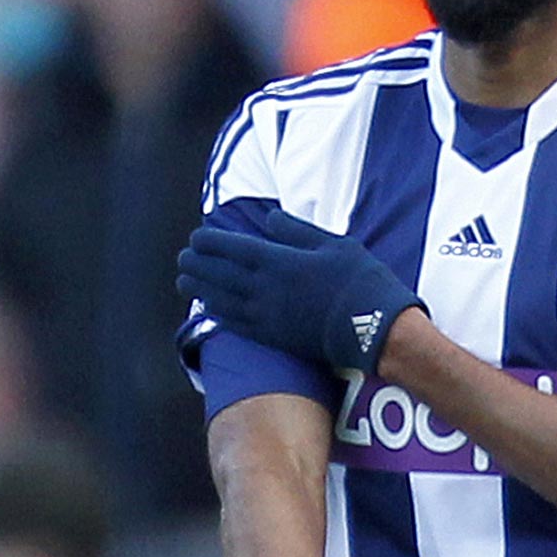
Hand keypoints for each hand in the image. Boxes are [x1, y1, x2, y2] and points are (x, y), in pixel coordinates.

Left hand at [179, 209, 422, 375]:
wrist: (374, 328)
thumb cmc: (360, 280)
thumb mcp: (334, 243)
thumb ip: (297, 231)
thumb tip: (269, 219)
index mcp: (282, 262)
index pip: (235, 249)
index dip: (212, 243)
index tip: (196, 237)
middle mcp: (267, 290)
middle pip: (222, 275)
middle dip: (199, 265)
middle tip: (182, 258)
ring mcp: (268, 316)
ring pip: (224, 300)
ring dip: (201, 290)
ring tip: (184, 281)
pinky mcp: (275, 336)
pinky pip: (238, 324)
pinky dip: (219, 314)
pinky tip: (208, 308)